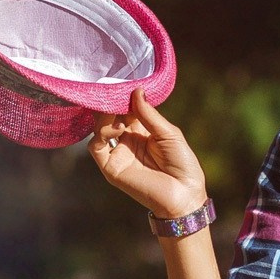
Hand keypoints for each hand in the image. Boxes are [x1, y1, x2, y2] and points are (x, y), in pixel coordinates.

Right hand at [89, 89, 208, 219]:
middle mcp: (127, 141)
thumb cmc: (182, 165)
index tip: (124, 84)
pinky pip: (95, 147)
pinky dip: (101, 134)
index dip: (124, 97)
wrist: (184, 195)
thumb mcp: (168, 133)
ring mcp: (118, 154)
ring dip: (105, 116)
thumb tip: (136, 91)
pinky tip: (118, 128)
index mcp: (143, 132)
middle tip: (113, 91)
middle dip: (111, 103)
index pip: (126, 109)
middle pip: (111, 116)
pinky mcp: (111, 168)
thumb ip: (149, 114)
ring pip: (99, 129)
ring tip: (117, 111)